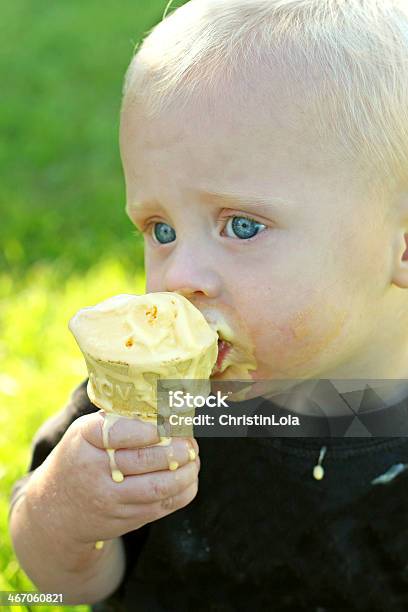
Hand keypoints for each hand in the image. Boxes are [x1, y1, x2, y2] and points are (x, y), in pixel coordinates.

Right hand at [24, 411, 199, 544]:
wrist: (56, 508)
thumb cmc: (81, 457)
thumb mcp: (87, 431)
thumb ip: (119, 419)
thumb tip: (164, 407)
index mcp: (85, 439)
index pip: (118, 432)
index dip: (148, 429)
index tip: (168, 422)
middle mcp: (95, 471)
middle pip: (144, 460)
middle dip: (177, 449)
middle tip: (190, 441)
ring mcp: (110, 499)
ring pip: (159, 487)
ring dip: (186, 471)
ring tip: (193, 458)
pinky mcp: (126, 520)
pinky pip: (163, 506)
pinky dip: (183, 491)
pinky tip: (190, 477)